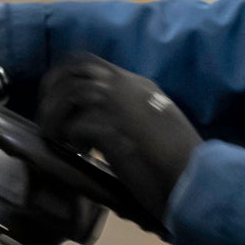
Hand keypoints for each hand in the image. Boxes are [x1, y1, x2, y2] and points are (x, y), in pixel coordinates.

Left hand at [35, 53, 199, 229]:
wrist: (196, 179)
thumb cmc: (182, 161)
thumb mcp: (157, 126)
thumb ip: (132, 117)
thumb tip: (103, 126)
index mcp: (139, 86)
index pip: (93, 65)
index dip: (66, 80)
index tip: (57, 103)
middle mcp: (127, 87)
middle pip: (76, 67)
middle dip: (53, 88)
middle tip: (48, 117)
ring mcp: (120, 105)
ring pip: (71, 92)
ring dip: (56, 116)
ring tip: (56, 138)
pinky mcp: (113, 129)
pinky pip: (77, 125)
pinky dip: (70, 138)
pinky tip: (76, 153)